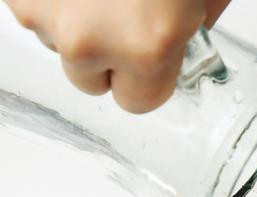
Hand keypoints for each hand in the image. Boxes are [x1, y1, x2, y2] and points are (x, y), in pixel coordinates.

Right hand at [5, 0, 229, 112]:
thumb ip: (196, 28)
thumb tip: (185, 45)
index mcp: (147, 46)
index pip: (139, 102)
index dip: (149, 78)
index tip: (154, 57)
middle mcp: (88, 39)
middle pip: (90, 81)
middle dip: (110, 56)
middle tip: (127, 11)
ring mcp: (42, 9)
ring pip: (57, 43)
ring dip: (78, 21)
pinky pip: (35, 7)